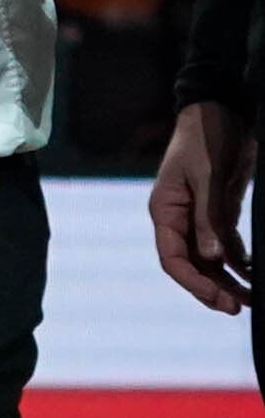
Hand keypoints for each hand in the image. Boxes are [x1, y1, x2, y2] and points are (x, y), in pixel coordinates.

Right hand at [156, 98, 256, 315]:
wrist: (220, 110)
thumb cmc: (206, 139)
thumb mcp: (209, 178)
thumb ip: (209, 218)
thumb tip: (212, 258)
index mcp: (165, 210)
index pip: (173, 257)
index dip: (194, 283)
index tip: (218, 300)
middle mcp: (178, 218)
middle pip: (190, 264)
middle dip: (211, 288)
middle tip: (237, 307)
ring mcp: (198, 215)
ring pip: (209, 258)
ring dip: (226, 279)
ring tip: (249, 300)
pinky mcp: (218, 210)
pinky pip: (225, 244)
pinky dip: (237, 260)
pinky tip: (252, 274)